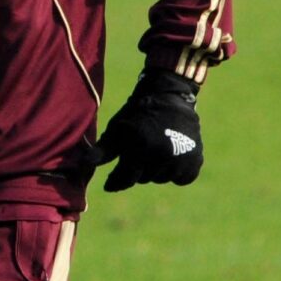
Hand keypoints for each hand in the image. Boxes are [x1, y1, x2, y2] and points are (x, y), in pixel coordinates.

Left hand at [92, 68, 202, 190]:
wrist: (169, 96)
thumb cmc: (136, 114)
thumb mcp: (116, 130)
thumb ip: (102, 151)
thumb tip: (84, 165)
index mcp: (140, 147)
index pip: (124, 179)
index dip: (115, 182)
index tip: (109, 184)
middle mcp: (162, 154)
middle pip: (143, 179)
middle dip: (137, 169)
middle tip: (140, 150)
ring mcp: (181, 158)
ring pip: (161, 179)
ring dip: (156, 170)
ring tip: (156, 149)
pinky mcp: (195, 159)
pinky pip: (181, 178)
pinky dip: (176, 171)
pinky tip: (171, 156)